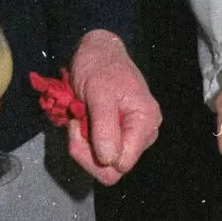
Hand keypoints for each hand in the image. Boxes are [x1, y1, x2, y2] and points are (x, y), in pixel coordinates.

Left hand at [67, 30, 160, 185]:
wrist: (98, 51)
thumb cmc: (99, 66)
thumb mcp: (99, 93)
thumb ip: (105, 127)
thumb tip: (110, 160)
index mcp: (146, 122)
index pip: (122, 164)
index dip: (96, 155)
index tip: (80, 127)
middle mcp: (144, 133)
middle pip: (113, 169)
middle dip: (87, 153)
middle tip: (75, 126)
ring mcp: (132, 135)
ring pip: (105, 164)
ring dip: (84, 146)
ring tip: (79, 120)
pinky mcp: (120, 134)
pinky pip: (101, 153)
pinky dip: (86, 142)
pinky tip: (83, 122)